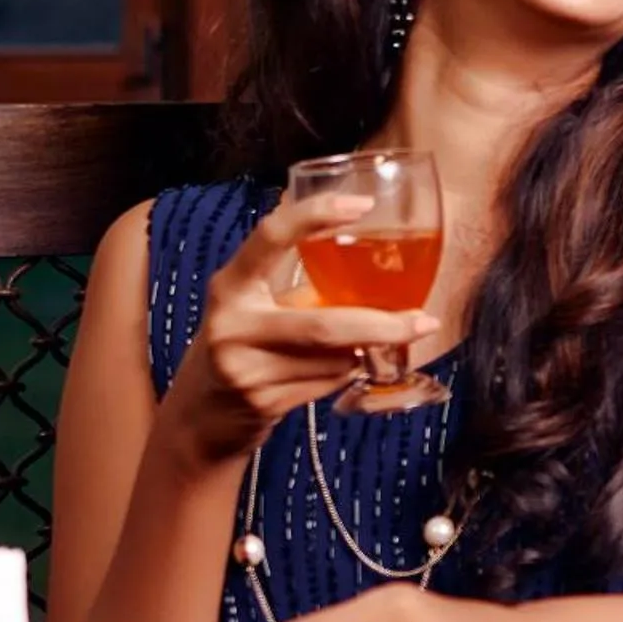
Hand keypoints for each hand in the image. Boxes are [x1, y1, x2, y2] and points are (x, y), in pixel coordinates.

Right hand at [161, 191, 442, 463]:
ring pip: (333, 359)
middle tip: (422, 320)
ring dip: (366, 352)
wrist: (200, 416)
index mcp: (231, 286)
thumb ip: (294, 280)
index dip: (314, 215)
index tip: (361, 205)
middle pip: (324, 325)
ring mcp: (246, 369)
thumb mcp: (253, 303)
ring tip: (377, 342)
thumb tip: (371, 253)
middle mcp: (233, 325)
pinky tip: (349, 366)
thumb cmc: (241, 342)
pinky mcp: (262, 403)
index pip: (270, 236)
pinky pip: (327, 383)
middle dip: (383, 325)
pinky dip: (349, 372)